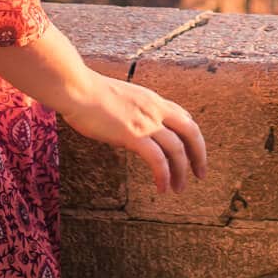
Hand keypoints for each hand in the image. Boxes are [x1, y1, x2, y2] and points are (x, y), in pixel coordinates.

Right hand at [57, 69, 207, 195]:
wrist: (77, 88)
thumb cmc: (89, 94)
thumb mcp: (120, 98)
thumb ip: (132, 110)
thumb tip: (130, 124)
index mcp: (152, 100)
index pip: (183, 116)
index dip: (192, 136)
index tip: (193, 151)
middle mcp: (155, 109)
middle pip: (190, 131)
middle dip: (199, 154)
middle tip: (200, 173)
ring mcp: (146, 121)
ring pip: (177, 149)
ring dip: (181, 172)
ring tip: (178, 188)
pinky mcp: (133, 135)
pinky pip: (158, 160)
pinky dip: (164, 176)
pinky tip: (161, 188)